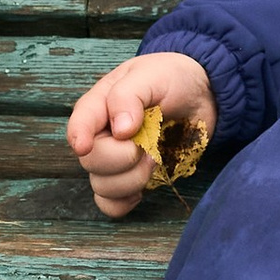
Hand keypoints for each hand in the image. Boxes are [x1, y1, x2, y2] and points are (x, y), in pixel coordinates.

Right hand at [67, 52, 216, 221]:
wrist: (201, 95)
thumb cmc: (172, 78)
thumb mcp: (151, 75)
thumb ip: (129, 96)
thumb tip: (119, 130)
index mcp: (99, 106)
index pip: (78, 126)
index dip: (79, 138)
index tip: (86, 146)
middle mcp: (101, 136)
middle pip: (91, 162)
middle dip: (123, 158)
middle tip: (149, 144)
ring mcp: (114, 161)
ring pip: (102, 187)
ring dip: (132, 179)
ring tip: (155, 158)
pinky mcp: (130, 180)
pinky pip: (112, 204)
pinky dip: (125, 201)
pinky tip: (143, 188)